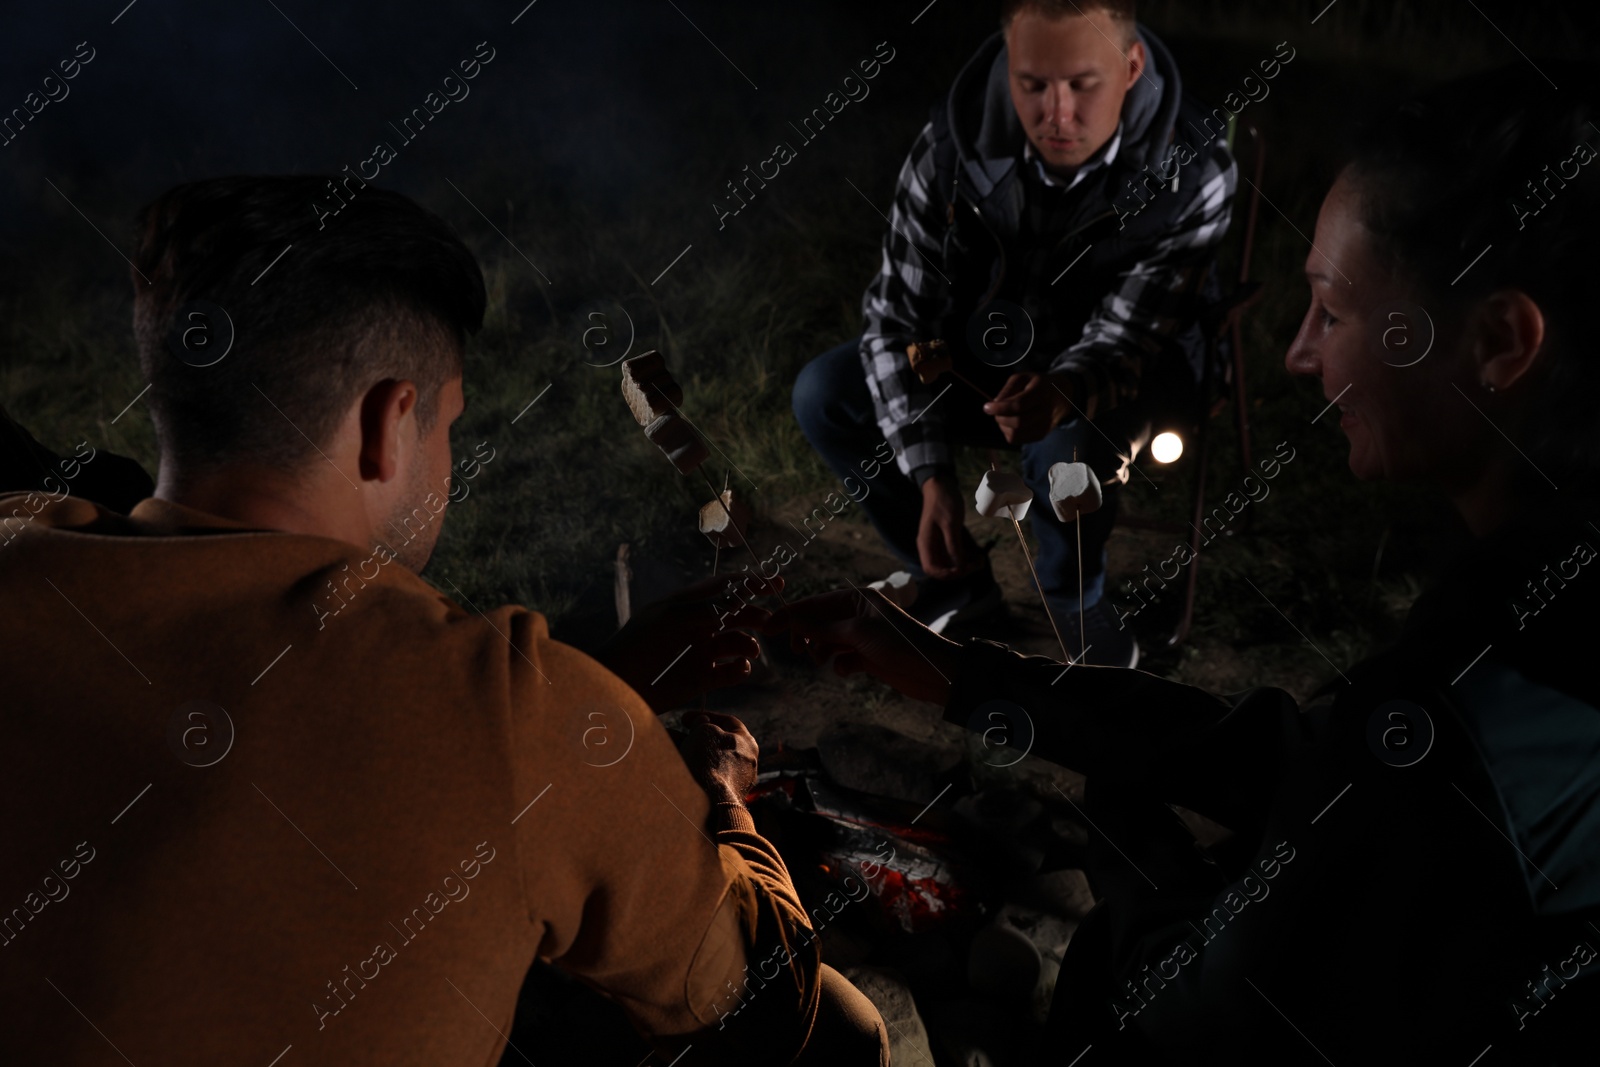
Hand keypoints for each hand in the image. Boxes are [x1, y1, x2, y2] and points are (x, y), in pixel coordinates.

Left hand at [595, 574, 781, 712]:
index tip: (775, 581)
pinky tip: (740, 668)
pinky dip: (740, 669)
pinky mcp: (701, 679)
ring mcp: (700, 653)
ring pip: (737, 644)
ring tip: (750, 651)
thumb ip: (706, 607)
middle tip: (770, 622)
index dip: (750, 583)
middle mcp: (697, 626)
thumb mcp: (671, 618)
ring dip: (749, 644)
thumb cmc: (637, 645)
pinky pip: (730, 671)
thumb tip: (738, 599)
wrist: (616, 686)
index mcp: (688, 605)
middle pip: (737, 615)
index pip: (725, 588)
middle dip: (755, 615)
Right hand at [678, 711, 759, 804]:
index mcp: (748, 744)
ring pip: (705, 762)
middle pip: (714, 744)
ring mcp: (733, 784)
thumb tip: (702, 723)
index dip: (704, 716)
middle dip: (691, 737)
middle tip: (672, 734)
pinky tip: (670, 766)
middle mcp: (744, 764)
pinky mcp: (720, 799)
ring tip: (665, 748)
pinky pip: (701, 779)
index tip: (684, 719)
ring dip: (685, 753)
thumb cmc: (710, 761)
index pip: (728, 722)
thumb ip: (703, 723)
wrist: (708, 802)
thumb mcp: (704, 730)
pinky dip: (687, 770)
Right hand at [763, 586, 958, 704]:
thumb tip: (791, 620)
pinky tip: (846, 671)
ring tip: (821, 660)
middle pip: (818, 622)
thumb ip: (822, 628)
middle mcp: (858, 614)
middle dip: (805, 634)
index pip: (815, 603)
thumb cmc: (899, 644)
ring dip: (821, 651)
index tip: (767, 627)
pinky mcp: (868, 656)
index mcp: (857, 598)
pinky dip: (840, 665)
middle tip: (796, 650)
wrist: (933, 672)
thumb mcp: (857, 633)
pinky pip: (842, 658)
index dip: (790, 614)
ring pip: (828, 641)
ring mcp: (863, 636)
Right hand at [919, 474, 982, 578]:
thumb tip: (959, 566)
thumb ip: (953, 545)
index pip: (931, 569)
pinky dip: (967, 556)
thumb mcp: (950, 523)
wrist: (941, 484)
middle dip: (959, 570)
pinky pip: (957, 553)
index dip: (946, 574)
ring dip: (965, 564)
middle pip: (942, 568)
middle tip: (976, 565)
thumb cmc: (943, 502)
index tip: (962, 569)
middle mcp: (931, 546)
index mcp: (926, 543)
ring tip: (981, 561)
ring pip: (951, 562)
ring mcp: (939, 543)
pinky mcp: (948, 539)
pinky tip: (979, 555)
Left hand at [983, 372, 1076, 444]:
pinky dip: (1008, 431)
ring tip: (1005, 415)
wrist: (1060, 397)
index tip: (987, 407)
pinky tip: (1011, 422)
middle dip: (1000, 417)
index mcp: (1041, 392)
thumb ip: (1007, 389)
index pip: (1019, 405)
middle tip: (995, 410)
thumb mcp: (1022, 378)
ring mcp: (1044, 426)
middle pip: (1017, 422)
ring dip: (1003, 426)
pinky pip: (1016, 439)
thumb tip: (995, 404)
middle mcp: (1046, 411)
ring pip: (1015, 434)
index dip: (1000, 408)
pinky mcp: (1040, 436)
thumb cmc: (1036, 385)